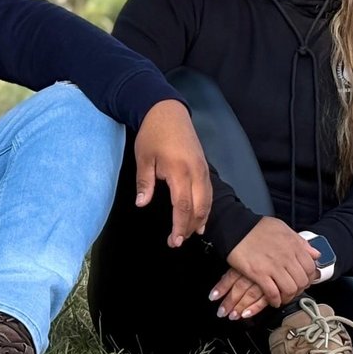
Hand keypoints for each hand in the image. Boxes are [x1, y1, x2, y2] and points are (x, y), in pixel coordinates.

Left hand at [134, 99, 211, 246]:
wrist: (168, 112)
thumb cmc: (153, 134)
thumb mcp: (143, 158)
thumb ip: (145, 183)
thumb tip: (142, 204)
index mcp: (179, 171)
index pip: (182, 206)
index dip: (180, 226)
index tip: (174, 241)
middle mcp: (196, 172)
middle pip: (199, 207)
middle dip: (190, 227)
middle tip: (178, 242)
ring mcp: (203, 169)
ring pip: (208, 201)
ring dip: (200, 219)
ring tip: (190, 234)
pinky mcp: (205, 167)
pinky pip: (209, 192)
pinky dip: (206, 207)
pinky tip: (201, 218)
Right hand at [213, 217, 320, 318]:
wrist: (235, 228)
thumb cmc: (257, 228)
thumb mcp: (284, 228)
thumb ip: (300, 242)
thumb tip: (315, 254)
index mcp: (294, 246)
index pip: (311, 268)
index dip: (309, 277)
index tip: (303, 280)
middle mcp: (286, 257)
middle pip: (302, 281)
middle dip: (299, 289)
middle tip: (293, 291)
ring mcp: (273, 266)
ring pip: (289, 289)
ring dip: (287, 297)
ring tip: (283, 297)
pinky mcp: (259, 274)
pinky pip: (273, 293)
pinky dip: (275, 300)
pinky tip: (273, 301)